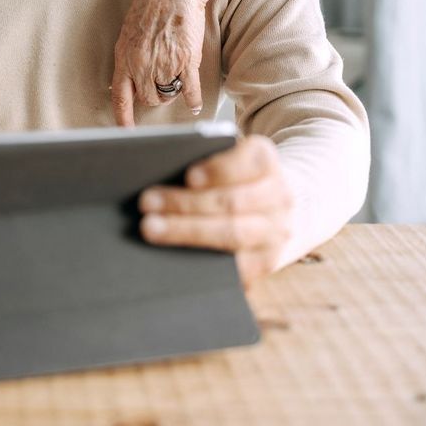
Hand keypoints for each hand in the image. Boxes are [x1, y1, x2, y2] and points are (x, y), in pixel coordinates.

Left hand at [111, 0, 214, 125]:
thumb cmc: (151, 5)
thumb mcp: (128, 33)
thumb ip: (127, 59)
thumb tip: (122, 84)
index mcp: (124, 57)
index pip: (119, 97)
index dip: (123, 118)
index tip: (126, 132)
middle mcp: (141, 64)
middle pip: (148, 99)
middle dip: (155, 97)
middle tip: (163, 86)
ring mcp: (164, 63)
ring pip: (167, 95)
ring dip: (172, 92)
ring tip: (176, 79)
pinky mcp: (186, 60)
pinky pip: (188, 91)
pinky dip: (192, 100)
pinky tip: (194, 105)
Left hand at [138, 135, 292, 284]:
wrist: (268, 207)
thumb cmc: (228, 177)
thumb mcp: (222, 158)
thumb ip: (198, 157)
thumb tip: (156, 168)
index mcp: (265, 160)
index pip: (252, 160)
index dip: (220, 169)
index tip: (189, 176)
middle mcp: (279, 196)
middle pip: (233, 201)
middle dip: (186, 203)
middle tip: (146, 203)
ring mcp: (275, 232)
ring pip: (232, 233)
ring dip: (186, 231)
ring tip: (150, 227)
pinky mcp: (265, 262)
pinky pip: (235, 267)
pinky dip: (202, 261)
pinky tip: (172, 257)